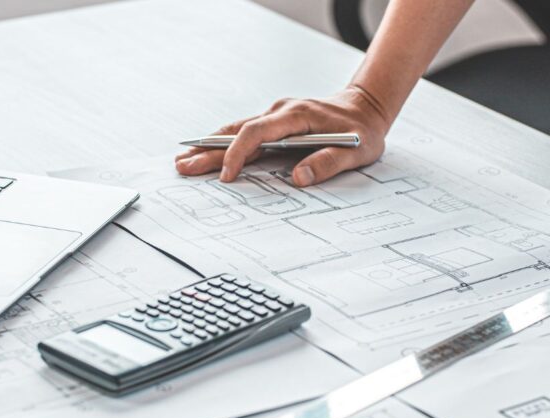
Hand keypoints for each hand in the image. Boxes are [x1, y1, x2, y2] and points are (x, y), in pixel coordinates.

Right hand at [175, 85, 391, 186]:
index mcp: (296, 115)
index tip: (227, 176)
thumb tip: (298, 177)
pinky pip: (245, 133)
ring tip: (185, 159)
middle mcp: (281, 112)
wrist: (366, 107)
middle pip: (237, 131)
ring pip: (236, 130)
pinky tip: (207, 151)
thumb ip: (328, 162)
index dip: (238, 153)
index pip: (256, 132)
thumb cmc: (361, 130)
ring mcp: (276, 116)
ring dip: (210, 145)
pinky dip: (224, 143)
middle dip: (208, 149)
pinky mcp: (276, 124)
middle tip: (183, 165)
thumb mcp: (355, 150)